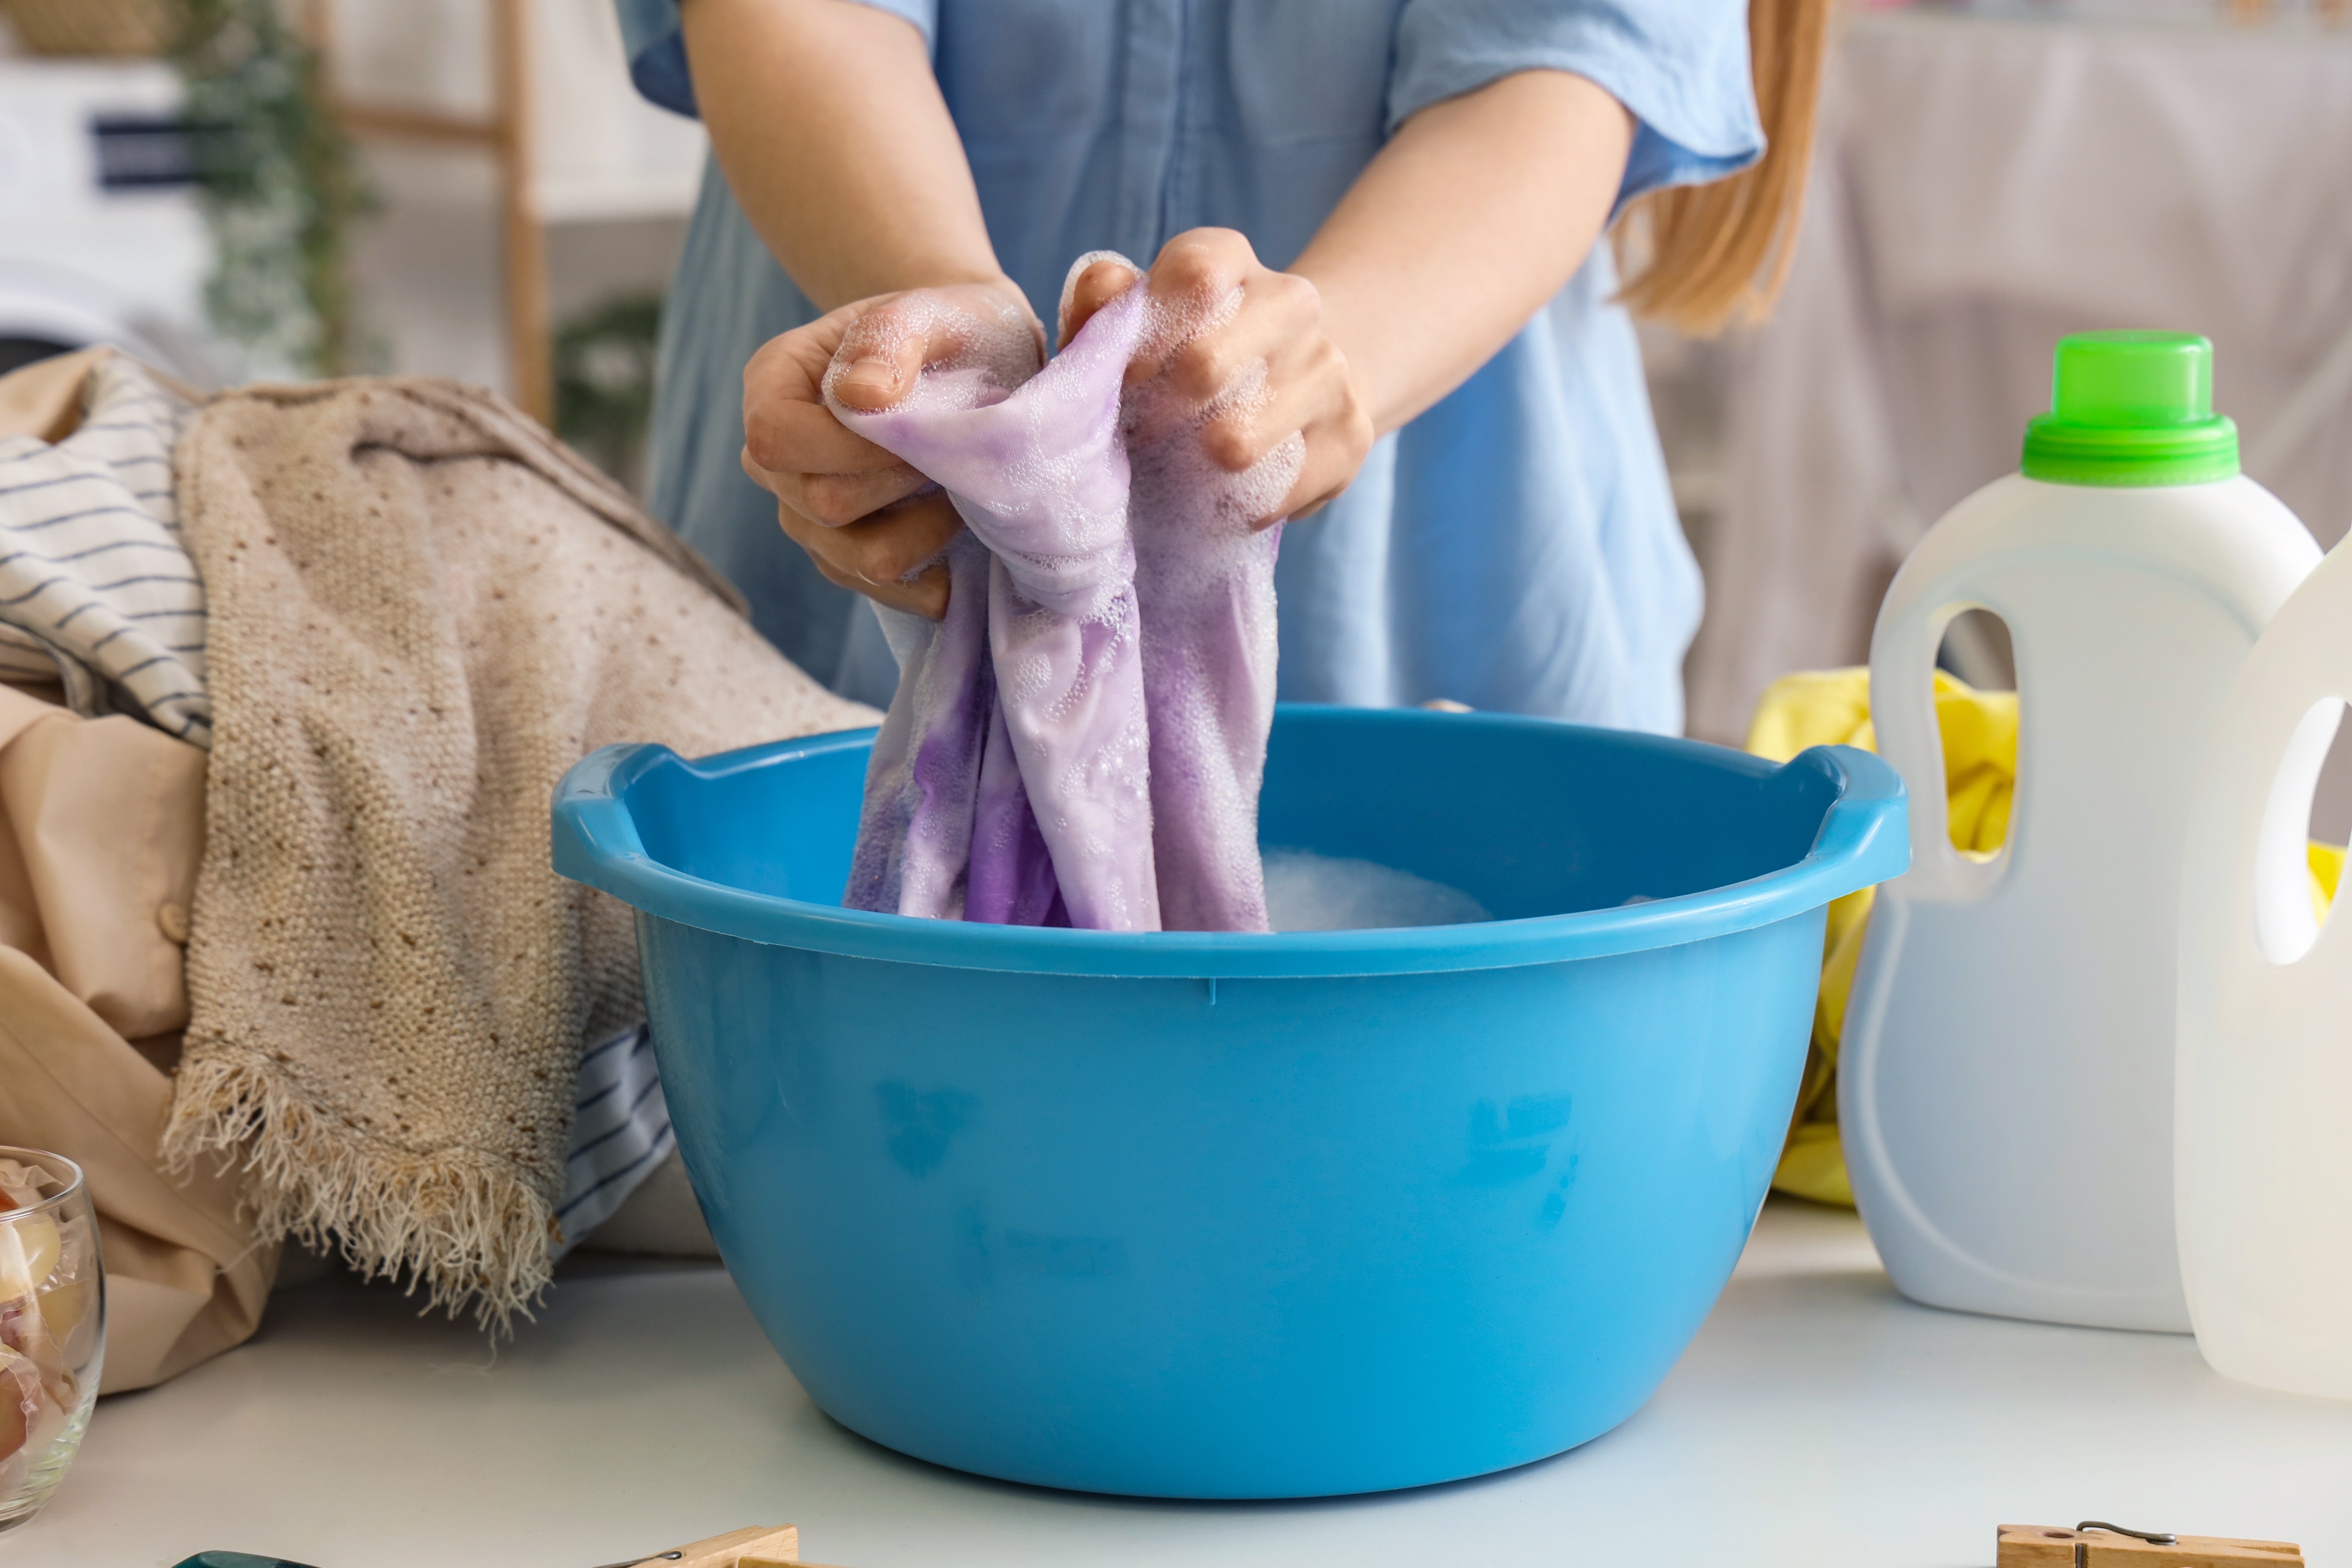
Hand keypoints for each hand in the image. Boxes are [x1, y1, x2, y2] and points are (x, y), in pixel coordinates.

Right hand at [740, 279, 1040, 618]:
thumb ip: (889, 338)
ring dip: (920, 533)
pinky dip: (926, 574)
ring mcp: (803, 511)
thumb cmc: (949, 327)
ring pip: (850, 558)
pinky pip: (875, 588)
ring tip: (959, 491)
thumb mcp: (929, 310)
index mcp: (773, 382)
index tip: (918, 433)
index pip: (775, 439)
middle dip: (898, 485)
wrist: (979, 361)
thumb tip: (857, 396)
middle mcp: (774, 457)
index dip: (847, 448)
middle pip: (818, 504)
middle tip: (951, 455)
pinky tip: (960, 543)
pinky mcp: (843, 552)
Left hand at [1060, 229, 1374, 526]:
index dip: (1148, 332)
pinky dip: (1240, 506)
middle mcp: (1292, 303)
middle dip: (1160, 413)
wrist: (1294, 390)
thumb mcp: (1139, 326)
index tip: (1128, 374)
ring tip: (1184, 466)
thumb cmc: (1186, 360)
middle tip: (1146, 433)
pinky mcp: (1352, 434)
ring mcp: (1329, 368)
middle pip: (1206, 363)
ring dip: (1196, 469)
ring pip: (1239, 443)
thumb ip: (1106, 304)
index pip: (1195, 273)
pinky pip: (1277, 491)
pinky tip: (1230, 493)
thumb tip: (1104, 288)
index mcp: (1233, 263)